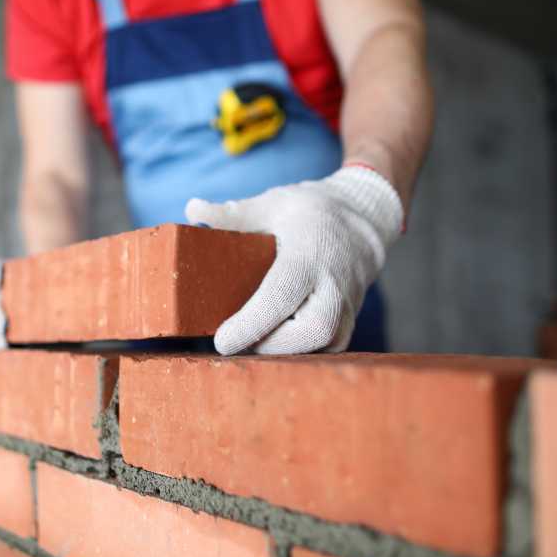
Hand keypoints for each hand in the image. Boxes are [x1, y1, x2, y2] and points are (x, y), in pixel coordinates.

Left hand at [185, 165, 402, 354]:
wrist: (364, 223)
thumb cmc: (311, 213)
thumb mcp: (273, 204)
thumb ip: (233, 213)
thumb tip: (192, 210)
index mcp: (310, 253)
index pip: (283, 294)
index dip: (252, 323)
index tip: (223, 341)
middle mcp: (334, 284)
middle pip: (314, 331)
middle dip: (272, 344)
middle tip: (238, 341)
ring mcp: (347, 306)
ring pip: (324, 346)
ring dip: (286, 352)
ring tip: (253, 342)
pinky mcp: (348, 323)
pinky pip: (328, 349)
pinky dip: (301, 353)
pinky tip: (275, 343)